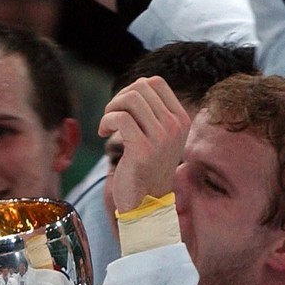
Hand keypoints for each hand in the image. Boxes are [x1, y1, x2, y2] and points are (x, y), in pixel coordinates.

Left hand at [99, 76, 189, 212]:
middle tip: (111, 117)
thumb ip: (153, 112)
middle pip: (140, 88)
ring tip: (107, 125)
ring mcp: (161, 137)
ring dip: (111, 108)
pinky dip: (106, 121)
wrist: (147, 202)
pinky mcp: (143, 149)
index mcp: (181, 118)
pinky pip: (120, 118)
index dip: (132, 89)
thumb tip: (137, 85)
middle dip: (118, 98)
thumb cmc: (147, 168)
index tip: (122, 108)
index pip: (156, 82)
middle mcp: (175, 125)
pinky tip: (104, 134)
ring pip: (131, 99)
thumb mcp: (158, 136)